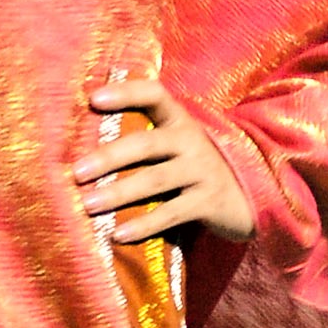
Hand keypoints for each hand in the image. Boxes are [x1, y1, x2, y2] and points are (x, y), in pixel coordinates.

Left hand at [70, 76, 254, 244]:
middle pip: (146, 144)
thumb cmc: (196, 168)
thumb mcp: (177, 145)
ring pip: (155, 180)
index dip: (125, 93)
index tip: (93, 99)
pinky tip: (118, 234)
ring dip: (118, 192)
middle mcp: (192, 140)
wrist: (251, 195)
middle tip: (76, 173)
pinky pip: (172, 213)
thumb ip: (145, 138)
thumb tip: (83, 148)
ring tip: (88, 205)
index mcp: (179, 120)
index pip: (154, 95)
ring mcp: (203, 171)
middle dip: (108, 157)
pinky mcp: (209, 202)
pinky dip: (144, 225)